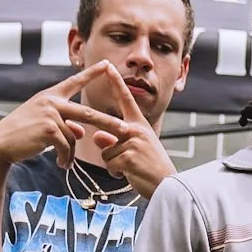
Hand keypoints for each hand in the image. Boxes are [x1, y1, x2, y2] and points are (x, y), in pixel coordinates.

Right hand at [0, 62, 128, 170]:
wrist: (0, 145)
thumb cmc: (22, 134)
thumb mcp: (44, 124)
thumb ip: (64, 124)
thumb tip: (80, 132)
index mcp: (50, 96)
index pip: (74, 82)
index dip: (92, 73)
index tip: (107, 64)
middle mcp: (51, 101)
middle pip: (88, 113)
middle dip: (108, 123)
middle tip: (125, 130)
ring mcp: (50, 114)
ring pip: (74, 136)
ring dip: (70, 153)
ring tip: (64, 161)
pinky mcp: (48, 128)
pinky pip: (67, 146)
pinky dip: (65, 158)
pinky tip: (60, 163)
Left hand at [85, 73, 176, 197]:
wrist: (168, 185)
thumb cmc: (151, 168)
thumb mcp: (135, 150)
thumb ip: (115, 141)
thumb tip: (98, 137)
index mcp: (139, 124)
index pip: (126, 99)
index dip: (116, 82)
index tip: (107, 66)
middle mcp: (136, 129)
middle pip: (104, 124)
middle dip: (93, 127)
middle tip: (83, 126)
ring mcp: (133, 142)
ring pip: (106, 151)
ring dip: (114, 164)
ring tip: (131, 169)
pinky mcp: (129, 157)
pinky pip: (109, 163)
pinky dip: (116, 173)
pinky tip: (130, 175)